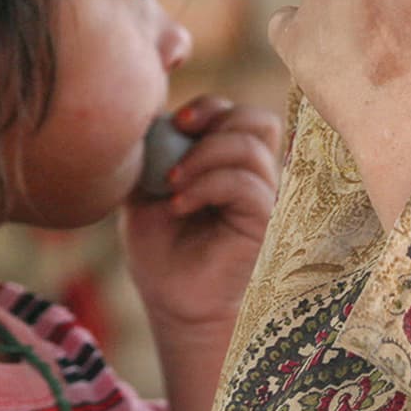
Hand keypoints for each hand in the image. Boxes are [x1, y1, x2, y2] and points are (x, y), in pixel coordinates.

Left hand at [121, 95, 281, 336]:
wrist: (173, 303)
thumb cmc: (161, 251)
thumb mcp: (145, 192)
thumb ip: (152, 153)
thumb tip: (149, 113)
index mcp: (232, 164)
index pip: (240, 115)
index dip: (210, 107)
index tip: (174, 121)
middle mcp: (256, 177)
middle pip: (258, 120)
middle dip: (215, 118)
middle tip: (180, 134)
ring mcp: (264, 199)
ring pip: (250, 147)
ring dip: (204, 155)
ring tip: (173, 183)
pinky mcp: (264, 223)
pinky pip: (246, 185)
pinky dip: (207, 185)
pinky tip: (179, 205)